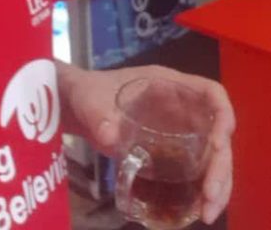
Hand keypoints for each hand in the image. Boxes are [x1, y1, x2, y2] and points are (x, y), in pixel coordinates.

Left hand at [56, 61, 234, 224]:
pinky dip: (201, 190)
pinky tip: (198, 211)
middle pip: (216, 134)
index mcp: (168, 85)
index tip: (217, 145)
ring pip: (211, 157)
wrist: (75, 106)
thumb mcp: (90, 99)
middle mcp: (181, 108)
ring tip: (206, 212)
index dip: (222, 116)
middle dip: (219, 166)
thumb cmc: (87, 92)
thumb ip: (97, 114)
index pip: (211, 93)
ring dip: (216, 184)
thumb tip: (109, 137)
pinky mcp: (170, 153)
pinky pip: (196, 171)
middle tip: (209, 197)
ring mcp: (178, 132)